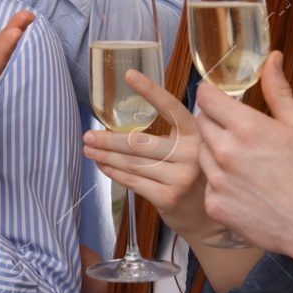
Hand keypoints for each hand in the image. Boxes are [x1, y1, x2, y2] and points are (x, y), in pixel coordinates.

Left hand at [83, 71, 224, 245]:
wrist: (205, 217)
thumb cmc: (192, 174)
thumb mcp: (190, 148)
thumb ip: (170, 132)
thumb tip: (123, 120)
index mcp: (196, 134)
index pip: (170, 107)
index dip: (150, 91)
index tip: (130, 75)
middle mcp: (191, 154)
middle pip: (139, 142)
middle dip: (108, 139)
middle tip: (88, 134)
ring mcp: (180, 177)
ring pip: (132, 162)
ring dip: (106, 155)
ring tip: (89, 149)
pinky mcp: (168, 197)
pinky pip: (133, 181)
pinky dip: (113, 172)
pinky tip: (102, 165)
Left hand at [194, 52, 292, 257]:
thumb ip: (278, 91)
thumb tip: (272, 58)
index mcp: (246, 127)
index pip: (205, 97)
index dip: (214, 96)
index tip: (222, 101)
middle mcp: (225, 153)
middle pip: (202, 123)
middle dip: (216, 123)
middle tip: (241, 134)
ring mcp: (217, 182)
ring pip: (203, 154)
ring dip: (217, 153)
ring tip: (248, 165)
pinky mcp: (215, 206)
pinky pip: (209, 185)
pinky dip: (222, 185)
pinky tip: (247, 189)